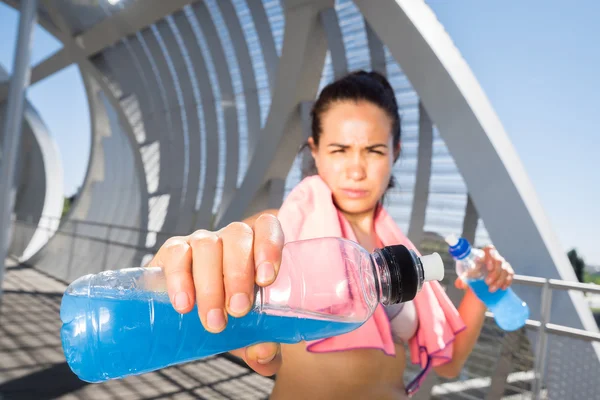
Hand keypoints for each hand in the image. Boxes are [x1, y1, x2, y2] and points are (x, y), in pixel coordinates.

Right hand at [148, 214, 284, 375]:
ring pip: (207, 245)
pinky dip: (179, 278)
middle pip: (237, 237)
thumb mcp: (250, 333)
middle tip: (238, 310)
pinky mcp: (173, 252)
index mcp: (256, 246)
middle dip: (239, 274)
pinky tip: (184, 304)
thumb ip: (263, 344)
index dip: (269, 246)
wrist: (192, 319)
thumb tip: (264, 353)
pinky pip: (176, 254)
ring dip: (210, 283)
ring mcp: (201, 242)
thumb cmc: (231, 316)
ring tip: (213, 319)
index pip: (267, 228)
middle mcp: (230, 238)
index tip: (266, 279)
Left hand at [454, 245, 513, 291]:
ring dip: (499, 280)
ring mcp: (502, 263)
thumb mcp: (466, 276)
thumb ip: (462, 279)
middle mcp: (494, 257)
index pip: (489, 249)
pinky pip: (510, 274)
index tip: (488, 268)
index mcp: (483, 254)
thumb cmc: (472, 275)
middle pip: (498, 260)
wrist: (480, 281)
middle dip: (494, 273)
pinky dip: (507, 281)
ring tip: (491, 289)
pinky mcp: (507, 270)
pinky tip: (502, 288)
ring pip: (505, 269)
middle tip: (487, 282)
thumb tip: (460, 284)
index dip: (489, 257)